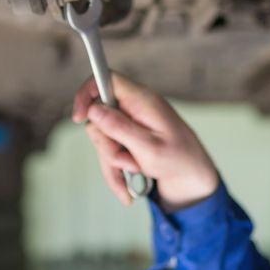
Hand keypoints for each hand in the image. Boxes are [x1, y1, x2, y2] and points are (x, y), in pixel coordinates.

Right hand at [71, 73, 217, 209]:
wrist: (190, 175)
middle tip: (129, 163)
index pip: (107, 79)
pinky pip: (108, 152)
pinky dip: (115, 172)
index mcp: (142, 101)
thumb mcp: (149, 148)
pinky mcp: (125, 137)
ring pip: (101, 139)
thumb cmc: (178, 159)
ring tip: (137, 172)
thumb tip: (94, 109)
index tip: (79, 117)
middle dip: (107, 146)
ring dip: (113, 163)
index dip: (87, 92)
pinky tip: (126, 191)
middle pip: (98, 117)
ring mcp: (128, 122)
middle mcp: (133, 107)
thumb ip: (121, 128)